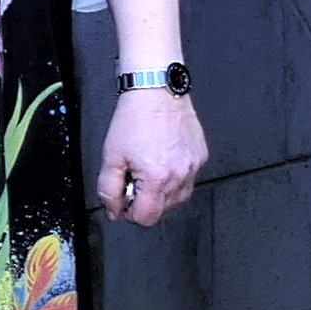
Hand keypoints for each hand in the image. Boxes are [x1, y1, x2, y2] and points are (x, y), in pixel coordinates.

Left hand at [98, 88, 208, 226]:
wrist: (157, 91)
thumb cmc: (135, 119)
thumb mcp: (110, 158)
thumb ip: (109, 190)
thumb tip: (114, 211)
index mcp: (157, 178)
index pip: (147, 218)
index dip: (130, 213)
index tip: (124, 201)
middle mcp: (180, 175)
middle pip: (163, 211)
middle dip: (146, 202)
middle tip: (134, 180)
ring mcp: (194, 166)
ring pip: (178, 198)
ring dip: (161, 193)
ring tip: (148, 170)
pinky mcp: (201, 157)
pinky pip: (189, 180)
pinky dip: (175, 178)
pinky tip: (162, 161)